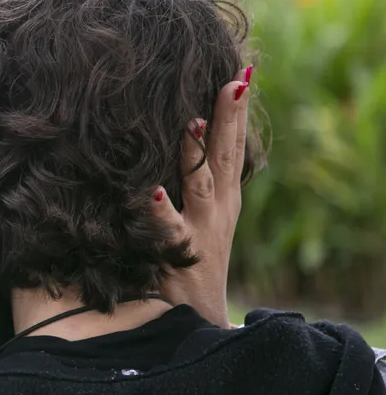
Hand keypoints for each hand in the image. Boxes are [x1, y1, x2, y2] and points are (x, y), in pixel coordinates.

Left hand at [154, 67, 252, 327]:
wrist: (195, 323)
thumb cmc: (189, 265)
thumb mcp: (199, 218)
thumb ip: (191, 182)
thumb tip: (176, 141)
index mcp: (222, 198)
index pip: (232, 147)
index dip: (237, 111)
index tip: (242, 71)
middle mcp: (217, 210)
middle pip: (226, 156)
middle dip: (230, 118)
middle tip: (235, 80)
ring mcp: (200, 232)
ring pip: (201, 185)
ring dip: (196, 154)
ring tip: (191, 122)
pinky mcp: (178, 256)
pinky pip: (168, 231)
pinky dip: (160, 211)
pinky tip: (151, 193)